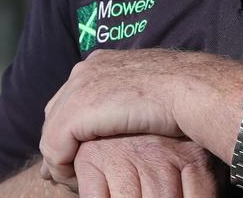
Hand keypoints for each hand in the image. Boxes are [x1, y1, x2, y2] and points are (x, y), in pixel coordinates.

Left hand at [40, 49, 223, 188]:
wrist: (189, 86)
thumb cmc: (182, 94)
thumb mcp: (149, 96)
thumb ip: (127, 106)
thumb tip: (119, 129)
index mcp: (102, 62)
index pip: (73, 96)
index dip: (70, 127)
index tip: (72, 154)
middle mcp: (86, 70)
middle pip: (57, 112)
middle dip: (56, 142)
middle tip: (60, 172)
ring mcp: (79, 88)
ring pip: (53, 132)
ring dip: (59, 159)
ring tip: (70, 181)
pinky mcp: (77, 110)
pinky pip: (55, 147)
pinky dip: (62, 167)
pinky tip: (74, 181)